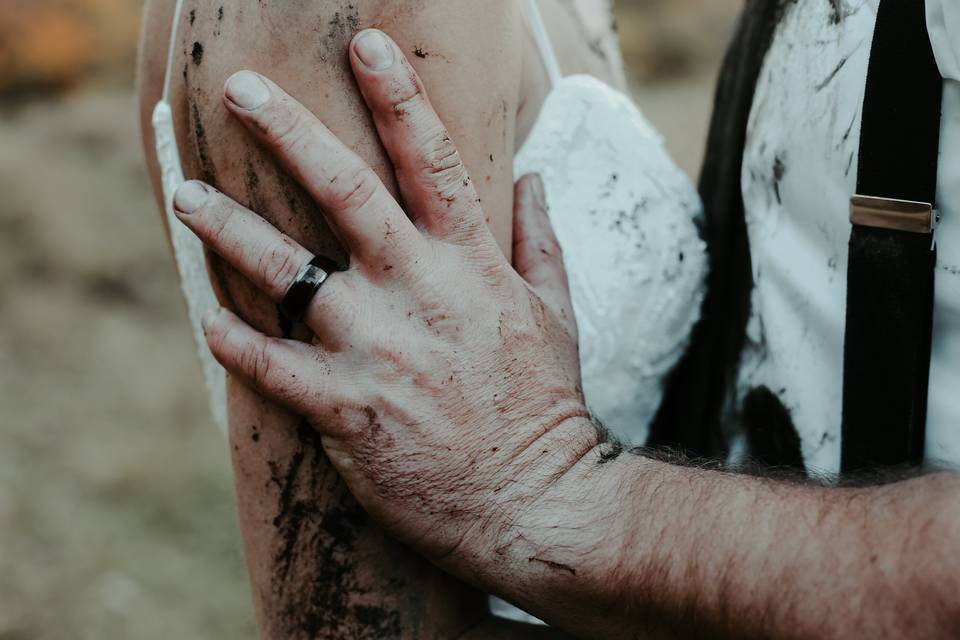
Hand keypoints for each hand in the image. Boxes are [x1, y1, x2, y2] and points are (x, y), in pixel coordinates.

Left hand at [172, 30, 600, 585]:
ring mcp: (378, 350)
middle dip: (290, 131)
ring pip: (287, 272)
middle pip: (345, 192)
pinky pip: (273, 367)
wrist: (533, 501)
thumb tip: (535, 178)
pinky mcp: (346, 410)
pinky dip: (237, 342)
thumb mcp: (558, 313)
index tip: (367, 46)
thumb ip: (541, 240)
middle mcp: (418, 293)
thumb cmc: (544, 405)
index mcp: (471, 264)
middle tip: (242, 91)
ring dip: (229, 229)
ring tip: (186, 198)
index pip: (431, 161)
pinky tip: (209, 322)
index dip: (398, 97)